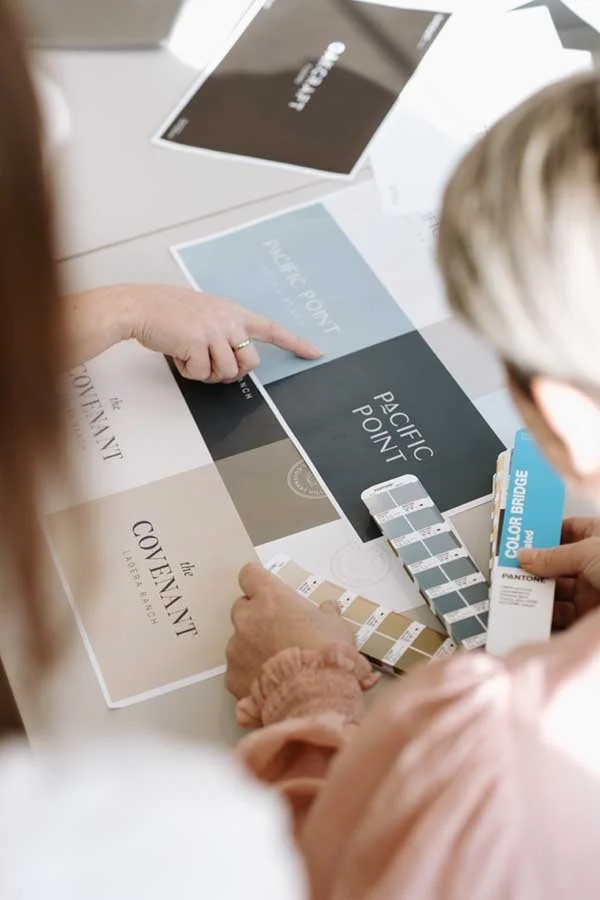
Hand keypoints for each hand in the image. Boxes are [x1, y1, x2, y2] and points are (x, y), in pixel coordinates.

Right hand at [129, 284, 320, 382]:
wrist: (140, 306)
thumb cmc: (168, 312)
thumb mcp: (205, 315)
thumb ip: (224, 332)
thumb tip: (232, 364)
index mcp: (233, 312)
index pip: (271, 329)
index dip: (295, 343)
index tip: (315, 353)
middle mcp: (228, 320)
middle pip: (250, 363)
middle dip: (233, 373)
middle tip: (212, 367)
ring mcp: (214, 331)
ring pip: (225, 372)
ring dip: (206, 374)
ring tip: (190, 357)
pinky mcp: (198, 343)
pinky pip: (202, 374)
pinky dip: (189, 372)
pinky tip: (179, 355)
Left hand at [225, 563, 355, 699]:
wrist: (313, 696)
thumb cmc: (327, 652)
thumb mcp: (337, 626)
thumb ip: (327, 614)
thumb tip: (328, 608)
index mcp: (270, 597)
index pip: (250, 575)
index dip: (257, 581)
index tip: (265, 589)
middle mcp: (247, 618)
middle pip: (242, 608)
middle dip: (256, 617)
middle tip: (278, 631)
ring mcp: (236, 648)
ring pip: (238, 641)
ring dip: (253, 647)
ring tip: (278, 665)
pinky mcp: (232, 677)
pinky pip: (238, 671)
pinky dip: (250, 675)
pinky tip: (270, 686)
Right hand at [519, 517, 599, 628]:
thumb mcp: (589, 552)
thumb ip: (554, 556)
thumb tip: (526, 555)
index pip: (568, 531)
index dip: (544, 533)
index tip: (521, 537)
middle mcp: (597, 566)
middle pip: (558, 564)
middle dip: (535, 567)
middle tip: (510, 568)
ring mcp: (595, 592)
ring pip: (558, 591)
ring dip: (537, 592)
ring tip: (516, 592)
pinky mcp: (591, 619)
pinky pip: (563, 616)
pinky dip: (547, 616)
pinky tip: (532, 613)